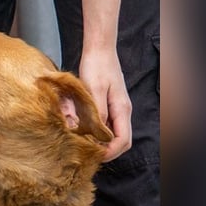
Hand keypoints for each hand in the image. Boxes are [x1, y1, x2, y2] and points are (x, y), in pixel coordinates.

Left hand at [78, 47, 132, 161]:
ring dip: (100, 143)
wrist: (99, 50)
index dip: (110, 152)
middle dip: (106, 151)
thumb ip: (98, 112)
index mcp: (121, 109)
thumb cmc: (96, 66)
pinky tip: (82, 133)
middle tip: (87, 154)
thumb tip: (99, 134)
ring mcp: (116, 109)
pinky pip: (105, 126)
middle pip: (121, 141)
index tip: (94, 155)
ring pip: (113, 135)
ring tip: (83, 145)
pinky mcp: (108, 106)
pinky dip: (96, 133)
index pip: (123, 140)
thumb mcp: (94, 90)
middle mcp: (121, 112)